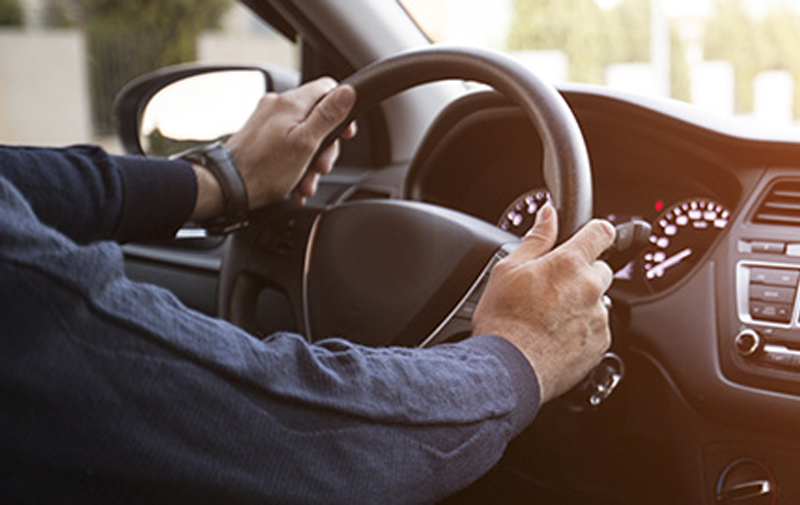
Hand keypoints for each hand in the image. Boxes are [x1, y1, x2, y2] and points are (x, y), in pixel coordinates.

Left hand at [191, 77, 355, 220]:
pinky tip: (295, 183)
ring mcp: (267, 120)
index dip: (342, 110)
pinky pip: (287, 144)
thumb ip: (328, 116)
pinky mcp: (260, 136)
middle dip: (324, 147)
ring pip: (303, 135)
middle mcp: (277, 106)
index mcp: (291, 103)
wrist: (227, 187)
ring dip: (310, 161)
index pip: (328, 88)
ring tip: (305, 183)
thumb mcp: (306, 144)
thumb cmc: (264, 170)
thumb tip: (348, 92)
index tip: (344, 134)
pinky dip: (295, 163)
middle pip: (317, 117)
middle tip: (321, 168)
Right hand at [472, 204, 615, 403]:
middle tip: (553, 287)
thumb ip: (536, 238)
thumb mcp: (508, 269)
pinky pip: (597, 328)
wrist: (507, 368)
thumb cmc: (503, 321)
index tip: (588, 238)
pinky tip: (556, 335)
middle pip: (601, 269)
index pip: (602, 233)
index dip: (595, 233)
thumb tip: (548, 214)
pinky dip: (583, 329)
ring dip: (583, 303)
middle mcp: (590, 288)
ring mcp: (598, 318)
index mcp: (569, 264)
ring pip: (599, 301)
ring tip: (551, 317)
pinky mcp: (600, 345)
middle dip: (582, 274)